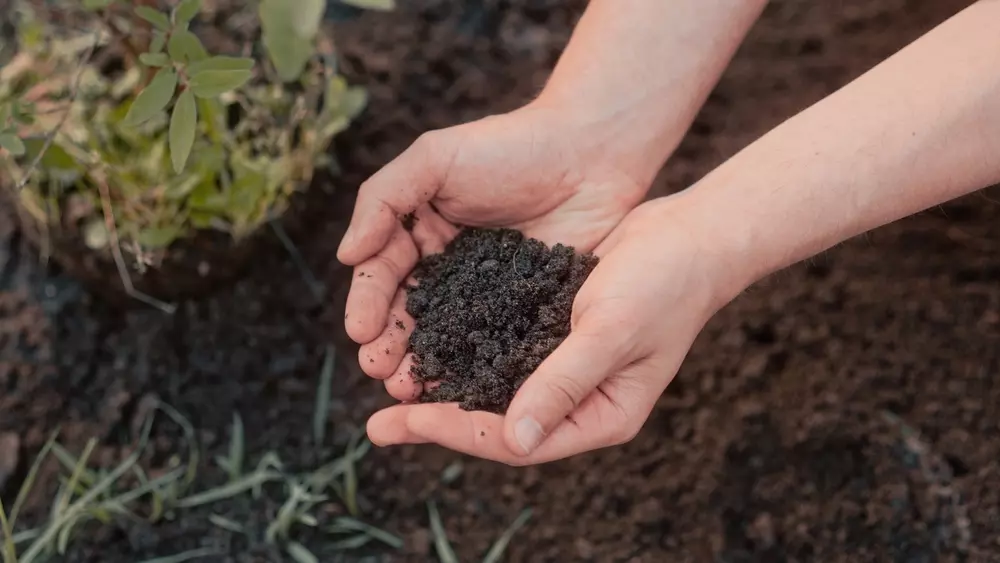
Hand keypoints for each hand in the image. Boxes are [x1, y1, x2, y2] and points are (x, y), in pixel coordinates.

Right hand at [338, 103, 652, 401]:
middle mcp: (447, 268)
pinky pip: (495, 345)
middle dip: (389, 345)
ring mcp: (487, 295)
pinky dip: (474, 369)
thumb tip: (346, 255)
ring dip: (422, 366)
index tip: (360, 332)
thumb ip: (383, 199)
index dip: (367, 304)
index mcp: (419, 232)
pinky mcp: (526, 311)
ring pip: (446, 338)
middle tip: (380, 372)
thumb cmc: (510, 147)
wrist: (592, 152)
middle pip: (408, 314)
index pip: (382, 273)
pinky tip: (461, 390)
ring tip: (408, 390)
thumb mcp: (435, 158)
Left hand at [363, 196, 741, 464]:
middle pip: (496, 424)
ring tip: (390, 388)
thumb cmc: (664, 285)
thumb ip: (563, 384)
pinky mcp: (552, 333)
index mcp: (598, 417)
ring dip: (443, 389)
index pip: (516, 439)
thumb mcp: (611, 332)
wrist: (688, 236)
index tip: (407, 421)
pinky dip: (463, 352)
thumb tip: (512, 440)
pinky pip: (499, 352)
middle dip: (436, 422)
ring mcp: (562, 369)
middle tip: (377, 425)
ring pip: (492, 389)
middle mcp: (576, 402)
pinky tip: (426, 344)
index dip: (458, 432)